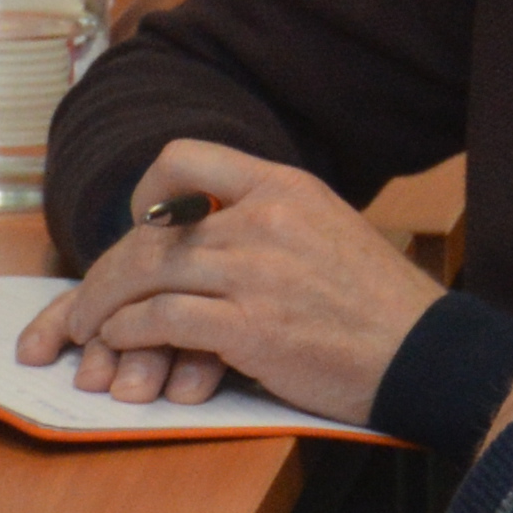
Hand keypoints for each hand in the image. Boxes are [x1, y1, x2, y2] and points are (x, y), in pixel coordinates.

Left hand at [24, 139, 444, 420]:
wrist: (425, 356)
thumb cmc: (374, 304)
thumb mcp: (326, 228)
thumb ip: (264, 220)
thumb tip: (200, 231)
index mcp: (283, 186)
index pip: (185, 157)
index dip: (147, 190)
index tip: (139, 222)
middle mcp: (264, 219)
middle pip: (151, 229)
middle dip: (107, 267)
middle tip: (87, 299)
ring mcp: (256, 272)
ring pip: (145, 273)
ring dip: (103, 305)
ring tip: (88, 328)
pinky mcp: (251, 328)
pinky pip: (161, 320)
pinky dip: (129, 332)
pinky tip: (122, 344)